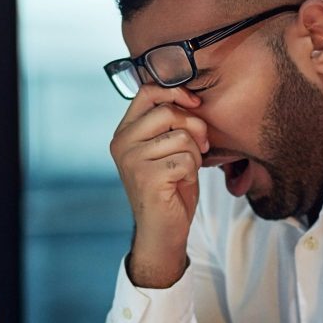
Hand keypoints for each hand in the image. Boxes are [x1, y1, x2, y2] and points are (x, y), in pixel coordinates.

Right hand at [109, 84, 209, 287]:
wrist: (161, 230)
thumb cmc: (169, 187)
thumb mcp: (165, 149)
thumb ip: (170, 124)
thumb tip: (192, 100)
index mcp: (124, 132)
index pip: (147, 92)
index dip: (176, 92)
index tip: (195, 104)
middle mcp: (122, 143)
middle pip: (169, 112)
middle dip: (194, 128)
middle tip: (200, 147)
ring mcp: (132, 160)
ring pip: (182, 137)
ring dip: (194, 154)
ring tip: (186, 170)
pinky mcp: (147, 177)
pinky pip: (186, 160)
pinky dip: (193, 171)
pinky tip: (182, 182)